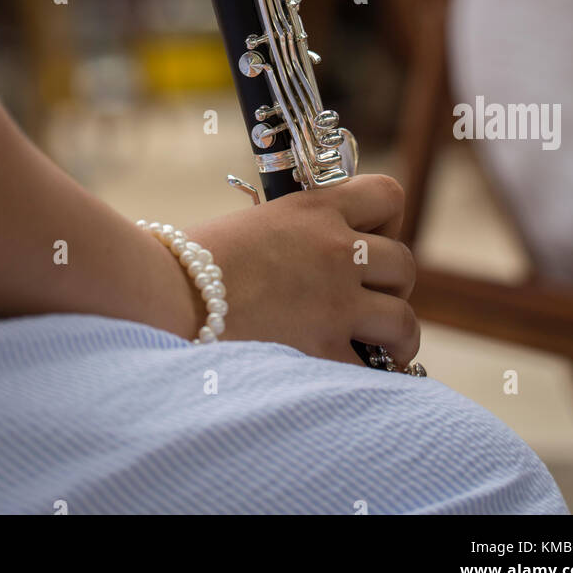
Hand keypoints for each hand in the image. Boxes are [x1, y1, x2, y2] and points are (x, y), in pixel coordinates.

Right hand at [188, 175, 418, 366]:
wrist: (168, 291)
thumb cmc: (193, 258)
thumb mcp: (254, 222)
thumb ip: (296, 233)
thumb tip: (309, 257)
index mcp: (317, 209)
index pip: (389, 195)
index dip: (385, 220)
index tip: (368, 239)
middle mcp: (337, 249)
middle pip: (404, 264)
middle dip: (392, 283)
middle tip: (366, 298)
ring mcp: (335, 300)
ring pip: (403, 319)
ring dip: (396, 335)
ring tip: (384, 346)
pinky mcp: (325, 348)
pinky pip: (377, 369)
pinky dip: (377, 376)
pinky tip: (366, 376)